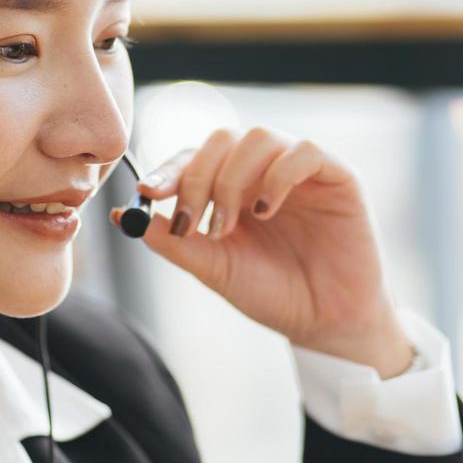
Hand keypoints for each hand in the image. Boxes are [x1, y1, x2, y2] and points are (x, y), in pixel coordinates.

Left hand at [109, 126, 413, 373]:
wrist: (326, 325)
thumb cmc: (274, 294)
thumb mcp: (215, 268)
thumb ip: (174, 241)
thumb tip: (124, 216)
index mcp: (234, 187)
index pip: (195, 158)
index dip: (169, 169)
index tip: (148, 192)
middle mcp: (265, 171)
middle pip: (222, 138)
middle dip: (198, 175)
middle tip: (191, 219)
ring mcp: (301, 171)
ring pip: (258, 137)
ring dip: (232, 178)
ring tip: (229, 224)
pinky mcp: (337, 176)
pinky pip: (304, 151)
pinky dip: (278, 175)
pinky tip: (265, 210)